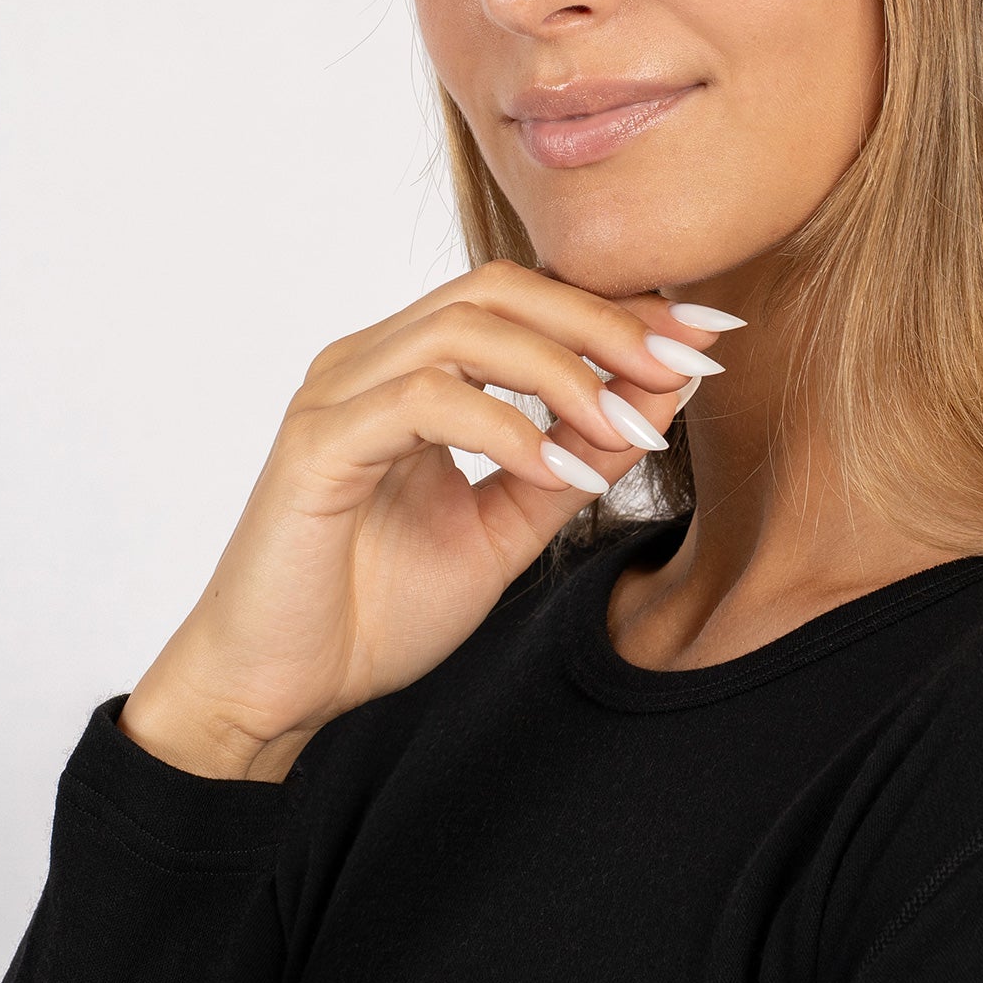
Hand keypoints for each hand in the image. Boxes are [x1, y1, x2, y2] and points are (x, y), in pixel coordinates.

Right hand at [116, 261, 728, 780]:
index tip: (707, 332)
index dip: (618, 308)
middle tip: (683, 363)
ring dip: (564, 371)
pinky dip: (504, 427)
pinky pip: (423, 400)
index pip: (523, 301)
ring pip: (465, 328)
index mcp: (408, 367)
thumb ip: (570, 461)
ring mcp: (337, 392)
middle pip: (500, 289)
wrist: (275, 694)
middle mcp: (369, 358)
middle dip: (604, 322)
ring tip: (628, 427)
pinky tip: (555, 471)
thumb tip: (656, 395)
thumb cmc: (373, 611)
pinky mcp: (317, 442)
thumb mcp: (504, 530)